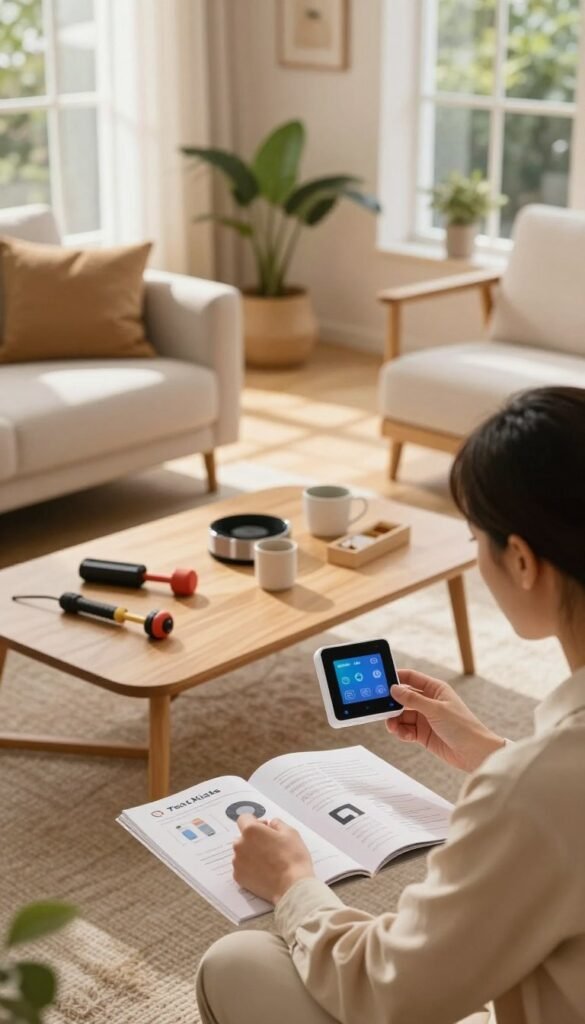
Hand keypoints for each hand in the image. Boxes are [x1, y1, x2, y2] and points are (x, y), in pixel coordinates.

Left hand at [232, 814, 314, 903]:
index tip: (263, 828)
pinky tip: (264, 871)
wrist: (292, 886)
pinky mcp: (239, 877)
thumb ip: (277, 823)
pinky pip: (241, 867)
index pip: (244, 818)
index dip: (256, 822)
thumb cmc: (292, 859)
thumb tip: (271, 824)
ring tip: (268, 861)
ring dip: (250, 854)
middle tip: (269, 846)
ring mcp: (238, 862)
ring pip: (241, 853)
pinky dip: (249, 868)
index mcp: (251, 831)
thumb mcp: (290, 832)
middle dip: (254, 839)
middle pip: (242, 837)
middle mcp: (240, 845)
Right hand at [387, 669, 505, 772]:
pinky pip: (406, 729)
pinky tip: (403, 734)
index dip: (396, 678)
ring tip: (392, 726)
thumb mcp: (436, 710)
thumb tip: (394, 689)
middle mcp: (429, 702)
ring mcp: (425, 718)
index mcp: (435, 689)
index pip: (411, 678)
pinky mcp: (423, 733)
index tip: (381, 681)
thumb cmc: (463, 727)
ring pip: (402, 715)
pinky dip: (401, 732)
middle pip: (403, 698)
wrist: (475, 753)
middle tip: (382, 709)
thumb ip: (413, 699)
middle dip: (392, 704)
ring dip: (395, 720)